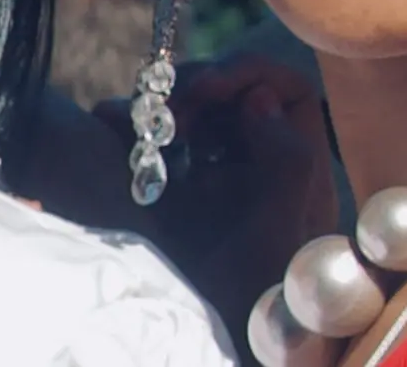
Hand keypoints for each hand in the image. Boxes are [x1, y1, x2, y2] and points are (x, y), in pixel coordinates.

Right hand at [96, 55, 336, 322]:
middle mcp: (260, 163)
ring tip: (126, 116)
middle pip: (236, 92)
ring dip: (160, 101)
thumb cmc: (246, 296)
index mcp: (299, 169)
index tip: (207, 87)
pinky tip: (107, 121)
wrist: (210, 332)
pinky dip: (132, 120)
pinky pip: (157, 131)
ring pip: (196, 106)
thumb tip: (262, 100)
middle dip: (196, 87)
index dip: (250, 74)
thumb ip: (287, 161)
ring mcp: (216, 170)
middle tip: (163, 108)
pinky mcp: (174, 180)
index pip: (289, 89)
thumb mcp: (273, 233)